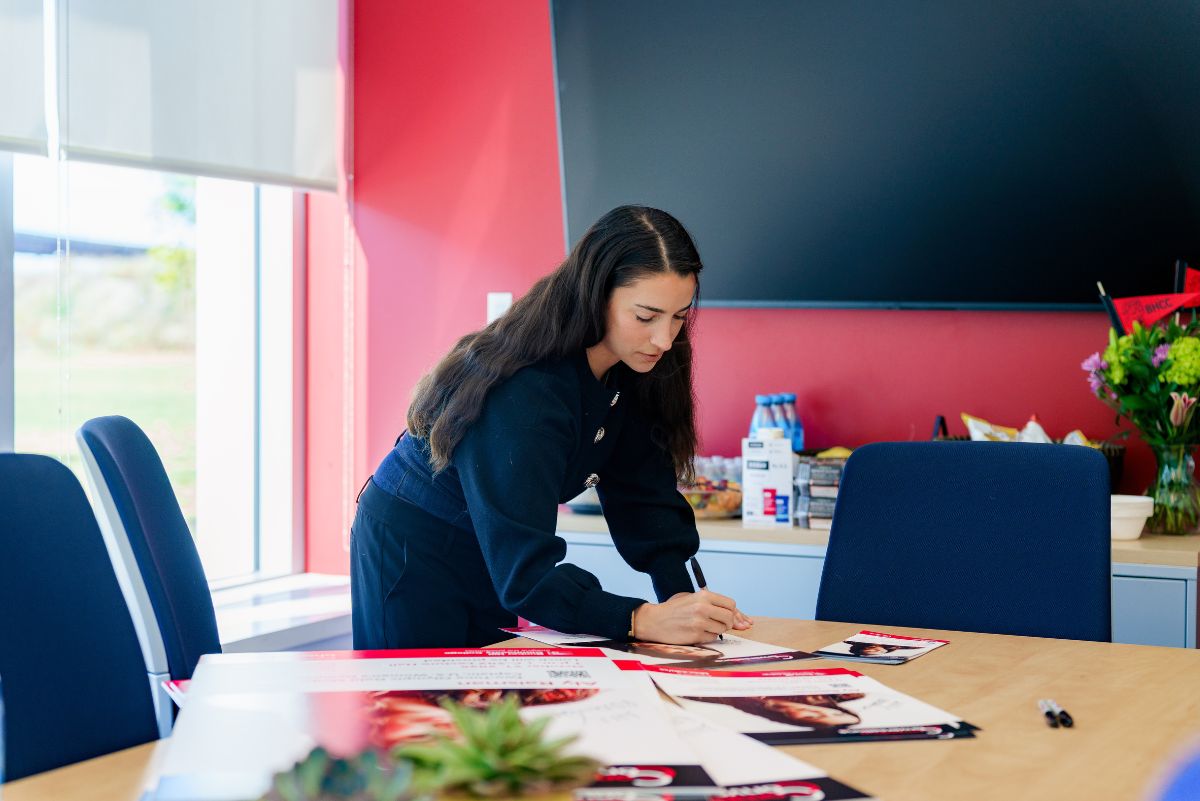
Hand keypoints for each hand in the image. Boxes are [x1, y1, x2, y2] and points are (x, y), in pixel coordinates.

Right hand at [633, 590, 753, 643]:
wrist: (655, 620)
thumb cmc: (675, 609)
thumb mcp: (692, 598)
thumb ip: (712, 603)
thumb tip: (737, 616)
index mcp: (703, 596)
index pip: (731, 604)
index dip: (733, 612)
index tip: (730, 617)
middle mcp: (703, 607)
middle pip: (729, 617)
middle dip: (728, 623)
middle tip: (719, 623)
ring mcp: (699, 622)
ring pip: (722, 629)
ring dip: (717, 630)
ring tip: (705, 626)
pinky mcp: (696, 635)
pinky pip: (712, 638)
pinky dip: (708, 637)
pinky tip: (697, 632)